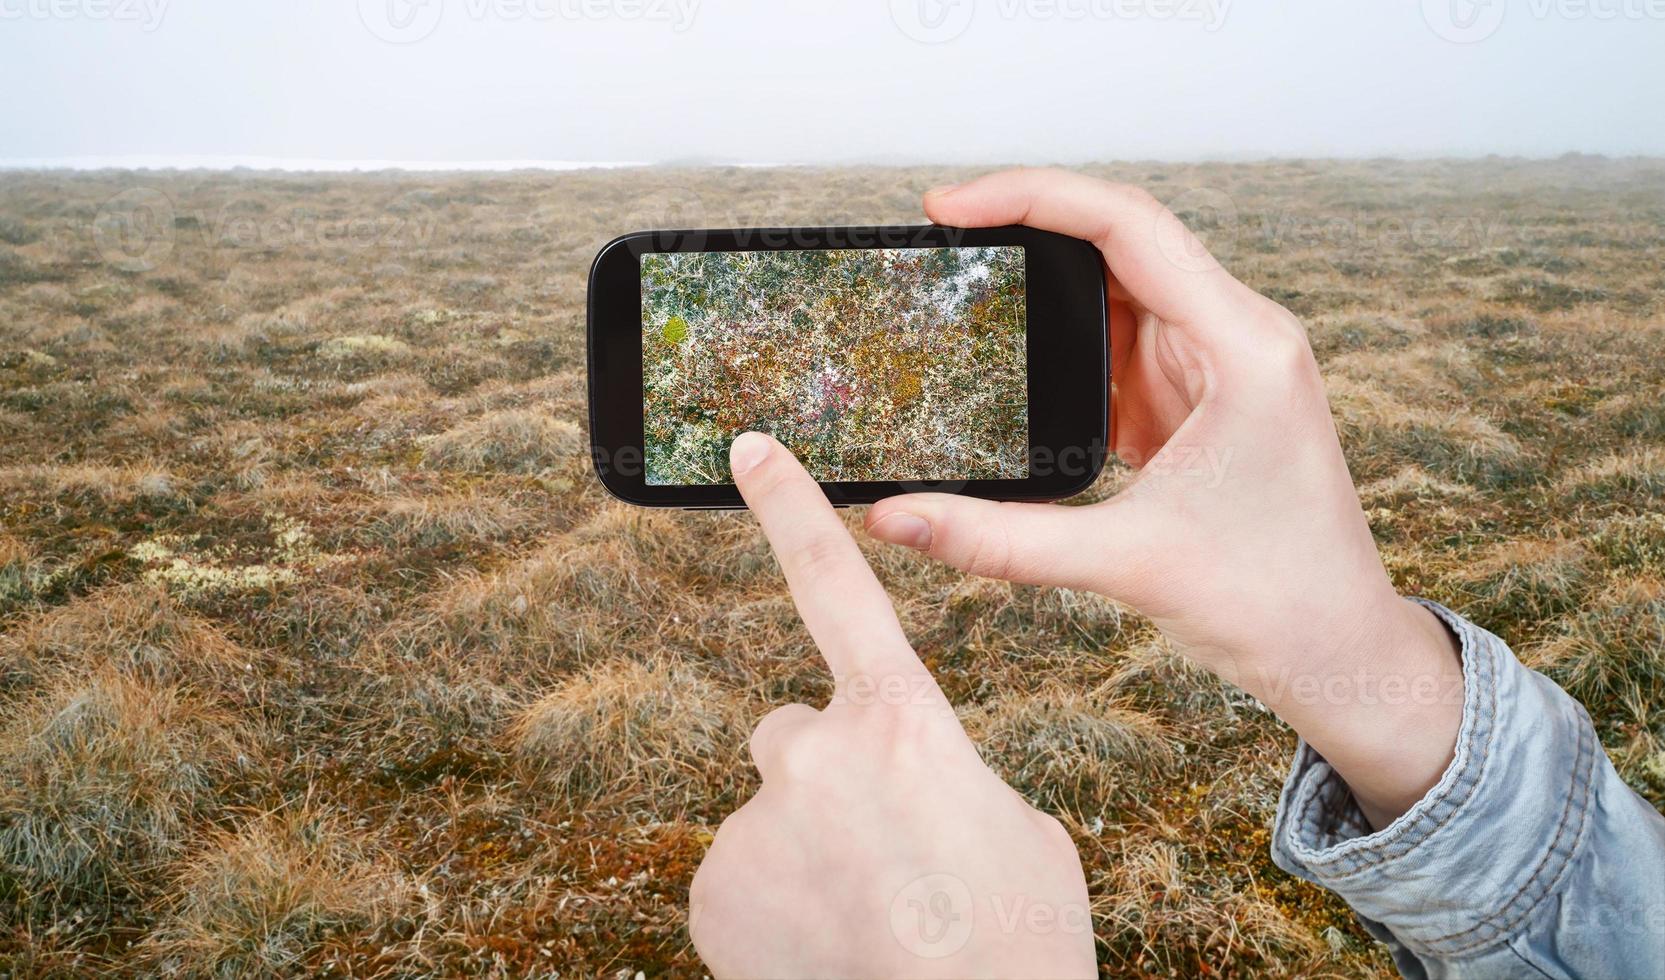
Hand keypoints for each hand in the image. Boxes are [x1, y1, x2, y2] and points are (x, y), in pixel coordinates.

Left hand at [689, 432, 1095, 979]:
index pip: (835, 585)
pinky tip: (820, 949)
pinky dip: (770, 913)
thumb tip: (912, 796)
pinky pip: (739, 884)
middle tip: (878, 853)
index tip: (747, 448)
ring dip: (804, 855)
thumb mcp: (1013, 828)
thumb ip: (943, 778)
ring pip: (771, 819)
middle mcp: (812, 751)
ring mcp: (754, 822)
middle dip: (823, 778)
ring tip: (865, 917)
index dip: (791, 509)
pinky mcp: (712, 891)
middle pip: (794, 734)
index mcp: (903, 720)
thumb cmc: (1017, 941)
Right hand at [865, 169, 1461, 827]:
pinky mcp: (1198, 398)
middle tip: (940, 235)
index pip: (1129, 226)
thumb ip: (999, 539)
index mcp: (1245, 347)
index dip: (1032, 196)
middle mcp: (1239, 336)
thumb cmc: (1273, 602)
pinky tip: (1012, 354)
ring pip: (1117, 288)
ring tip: (961, 285)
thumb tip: (893, 516)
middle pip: (1120, 240)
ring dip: (1043, 286)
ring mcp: (1220, 364)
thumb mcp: (1123, 563)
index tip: (950, 207)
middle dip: (1027, 227)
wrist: (1338, 652)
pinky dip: (1062, 341)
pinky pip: (1121, 342)